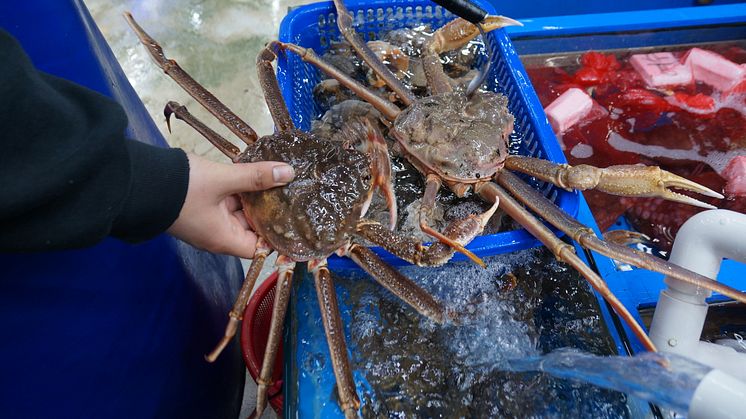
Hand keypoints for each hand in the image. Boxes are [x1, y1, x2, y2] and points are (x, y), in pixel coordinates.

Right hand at [167, 153, 293, 257]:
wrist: (138, 180)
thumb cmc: (181, 188)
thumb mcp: (223, 179)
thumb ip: (256, 177)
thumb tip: (288, 173)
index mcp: (225, 239)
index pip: (261, 248)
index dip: (279, 237)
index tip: (296, 220)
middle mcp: (218, 234)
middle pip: (253, 228)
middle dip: (271, 212)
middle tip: (293, 194)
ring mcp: (209, 220)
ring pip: (241, 212)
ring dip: (256, 198)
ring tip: (280, 180)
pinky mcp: (202, 206)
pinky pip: (228, 202)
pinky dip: (241, 190)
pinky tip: (256, 173)